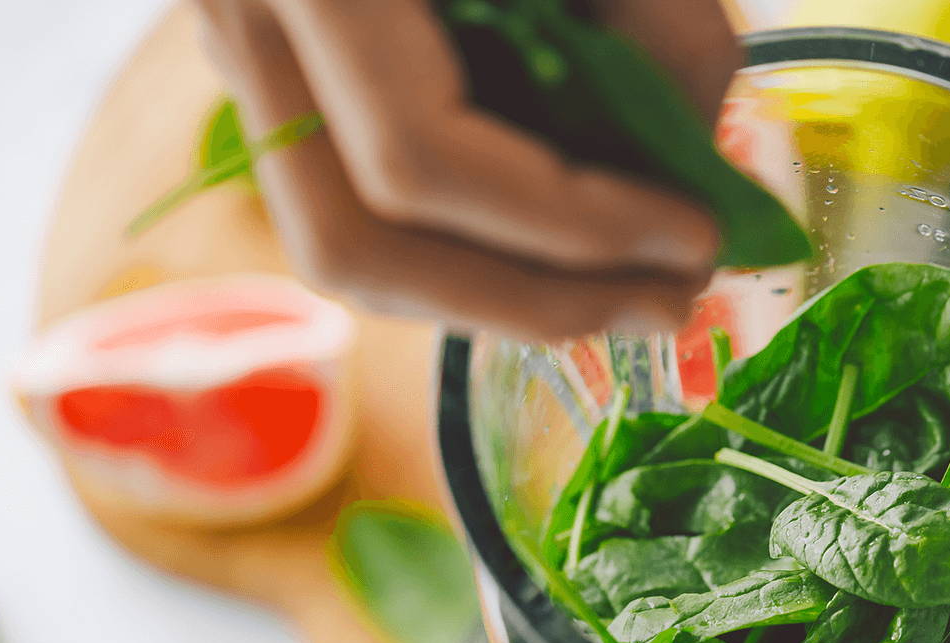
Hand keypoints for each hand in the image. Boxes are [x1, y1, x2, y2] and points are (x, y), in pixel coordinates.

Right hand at [192, 0, 741, 339]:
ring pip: (344, 245)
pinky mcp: (288, 71)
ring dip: (500, 296)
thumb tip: (700, 162)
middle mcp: (249, 18)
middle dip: (532, 304)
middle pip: (356, 244)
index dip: (570, 226)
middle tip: (671, 306)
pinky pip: (358, 200)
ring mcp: (252, 51)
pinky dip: (472, 245)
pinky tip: (567, 243)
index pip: (421, 157)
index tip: (697, 238)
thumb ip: (663, 23)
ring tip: (634, 291)